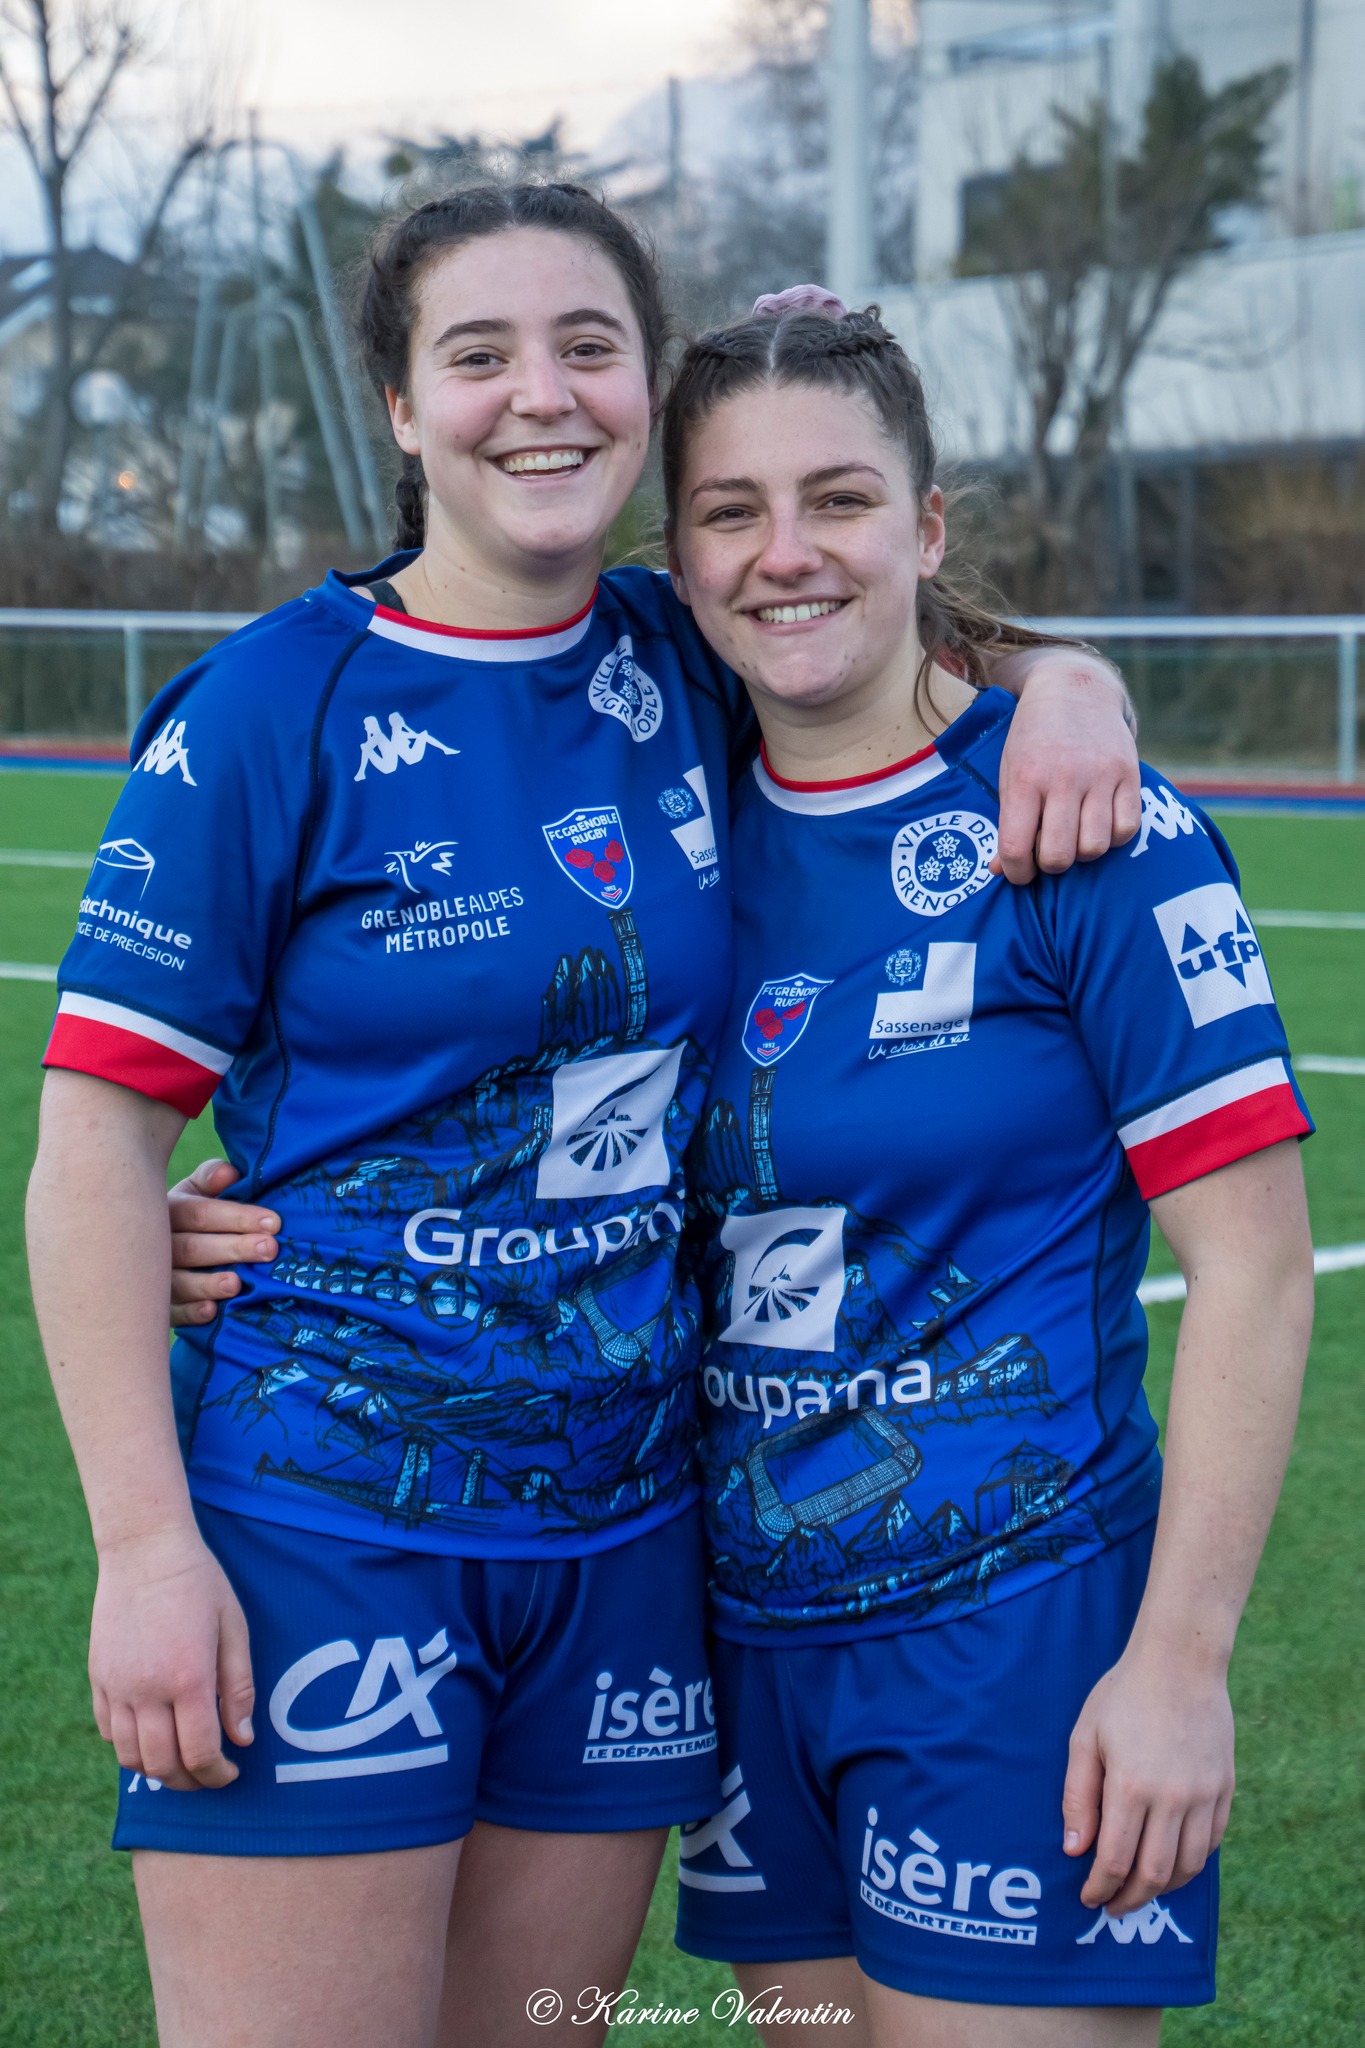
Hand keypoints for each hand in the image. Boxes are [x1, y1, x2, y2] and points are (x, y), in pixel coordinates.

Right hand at [91, 1525, 254, 1790]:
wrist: (145, 1551)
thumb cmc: (200, 1584)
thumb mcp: (234, 1629)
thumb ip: (239, 1687)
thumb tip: (242, 1739)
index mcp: (187, 1679)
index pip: (200, 1752)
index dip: (217, 1774)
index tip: (230, 1773)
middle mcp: (146, 1691)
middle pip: (162, 1765)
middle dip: (189, 1781)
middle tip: (208, 1774)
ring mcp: (116, 1686)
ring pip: (129, 1757)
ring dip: (157, 1769)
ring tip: (180, 1761)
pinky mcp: (97, 1678)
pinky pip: (108, 1731)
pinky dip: (129, 1746)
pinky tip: (151, 1734)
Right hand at [169, 1157, 278, 1327]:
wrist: (151, 1245)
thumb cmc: (189, 1213)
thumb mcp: (196, 1191)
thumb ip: (211, 1178)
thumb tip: (229, 1172)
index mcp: (169, 1210)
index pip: (201, 1213)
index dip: (237, 1217)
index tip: (274, 1222)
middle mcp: (157, 1245)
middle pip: (193, 1248)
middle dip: (233, 1248)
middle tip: (269, 1249)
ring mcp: (154, 1277)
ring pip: (178, 1282)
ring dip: (207, 1284)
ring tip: (237, 1284)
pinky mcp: (159, 1306)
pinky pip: (171, 1312)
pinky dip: (190, 1313)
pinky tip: (210, 1311)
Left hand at [994, 656, 1141, 883]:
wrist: (1073, 689)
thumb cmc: (1033, 739)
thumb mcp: (1010, 773)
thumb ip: (1007, 821)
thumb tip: (999, 870)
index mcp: (1025, 779)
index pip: (1017, 847)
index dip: (1018, 873)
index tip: (1021, 873)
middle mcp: (1064, 778)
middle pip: (1059, 856)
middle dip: (1051, 865)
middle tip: (1048, 852)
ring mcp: (1100, 776)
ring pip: (1095, 848)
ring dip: (1082, 853)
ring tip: (1074, 836)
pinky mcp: (1129, 773)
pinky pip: (1127, 829)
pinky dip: (1113, 837)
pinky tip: (1100, 824)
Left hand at [1062, 1645, 1233, 1917]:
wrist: (1180, 1663)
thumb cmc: (1123, 1696)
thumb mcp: (1085, 1738)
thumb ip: (1077, 1797)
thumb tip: (1074, 1850)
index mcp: (1130, 1787)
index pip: (1115, 1860)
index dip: (1100, 1888)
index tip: (1089, 1898)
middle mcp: (1172, 1799)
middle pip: (1154, 1875)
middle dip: (1130, 1899)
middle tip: (1113, 1906)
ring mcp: (1204, 1796)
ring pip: (1187, 1867)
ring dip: (1163, 1889)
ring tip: (1141, 1889)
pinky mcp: (1224, 1790)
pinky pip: (1211, 1844)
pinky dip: (1191, 1863)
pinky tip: (1172, 1863)